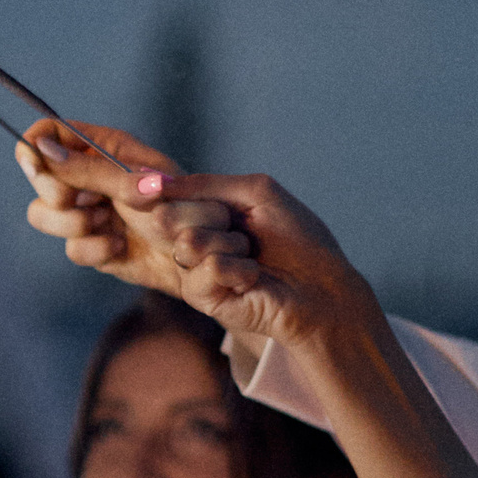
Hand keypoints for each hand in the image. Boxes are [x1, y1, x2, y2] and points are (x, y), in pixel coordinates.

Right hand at [13, 119, 231, 298]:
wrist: (205, 257)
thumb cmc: (186, 208)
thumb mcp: (138, 181)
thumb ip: (87, 167)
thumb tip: (39, 148)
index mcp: (101, 147)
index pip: (47, 133)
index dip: (36, 148)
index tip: (38, 166)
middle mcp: (88, 178)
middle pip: (38, 177)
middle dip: (58, 194)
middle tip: (88, 203)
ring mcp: (86, 212)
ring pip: (43, 215)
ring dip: (74, 223)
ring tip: (109, 224)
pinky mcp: (91, 246)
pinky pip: (70, 248)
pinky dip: (95, 249)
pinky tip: (120, 246)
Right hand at [84, 165, 382, 354]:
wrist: (322, 287)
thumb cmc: (298, 239)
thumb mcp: (255, 192)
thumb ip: (203, 184)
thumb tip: (155, 180)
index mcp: (200, 212)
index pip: (162, 193)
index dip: (170, 191)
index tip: (192, 194)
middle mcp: (189, 239)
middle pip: (166, 215)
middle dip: (213, 216)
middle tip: (243, 231)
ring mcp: (192, 269)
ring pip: (187, 242)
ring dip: (231, 245)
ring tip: (252, 257)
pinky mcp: (201, 297)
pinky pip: (207, 268)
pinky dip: (239, 269)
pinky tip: (253, 279)